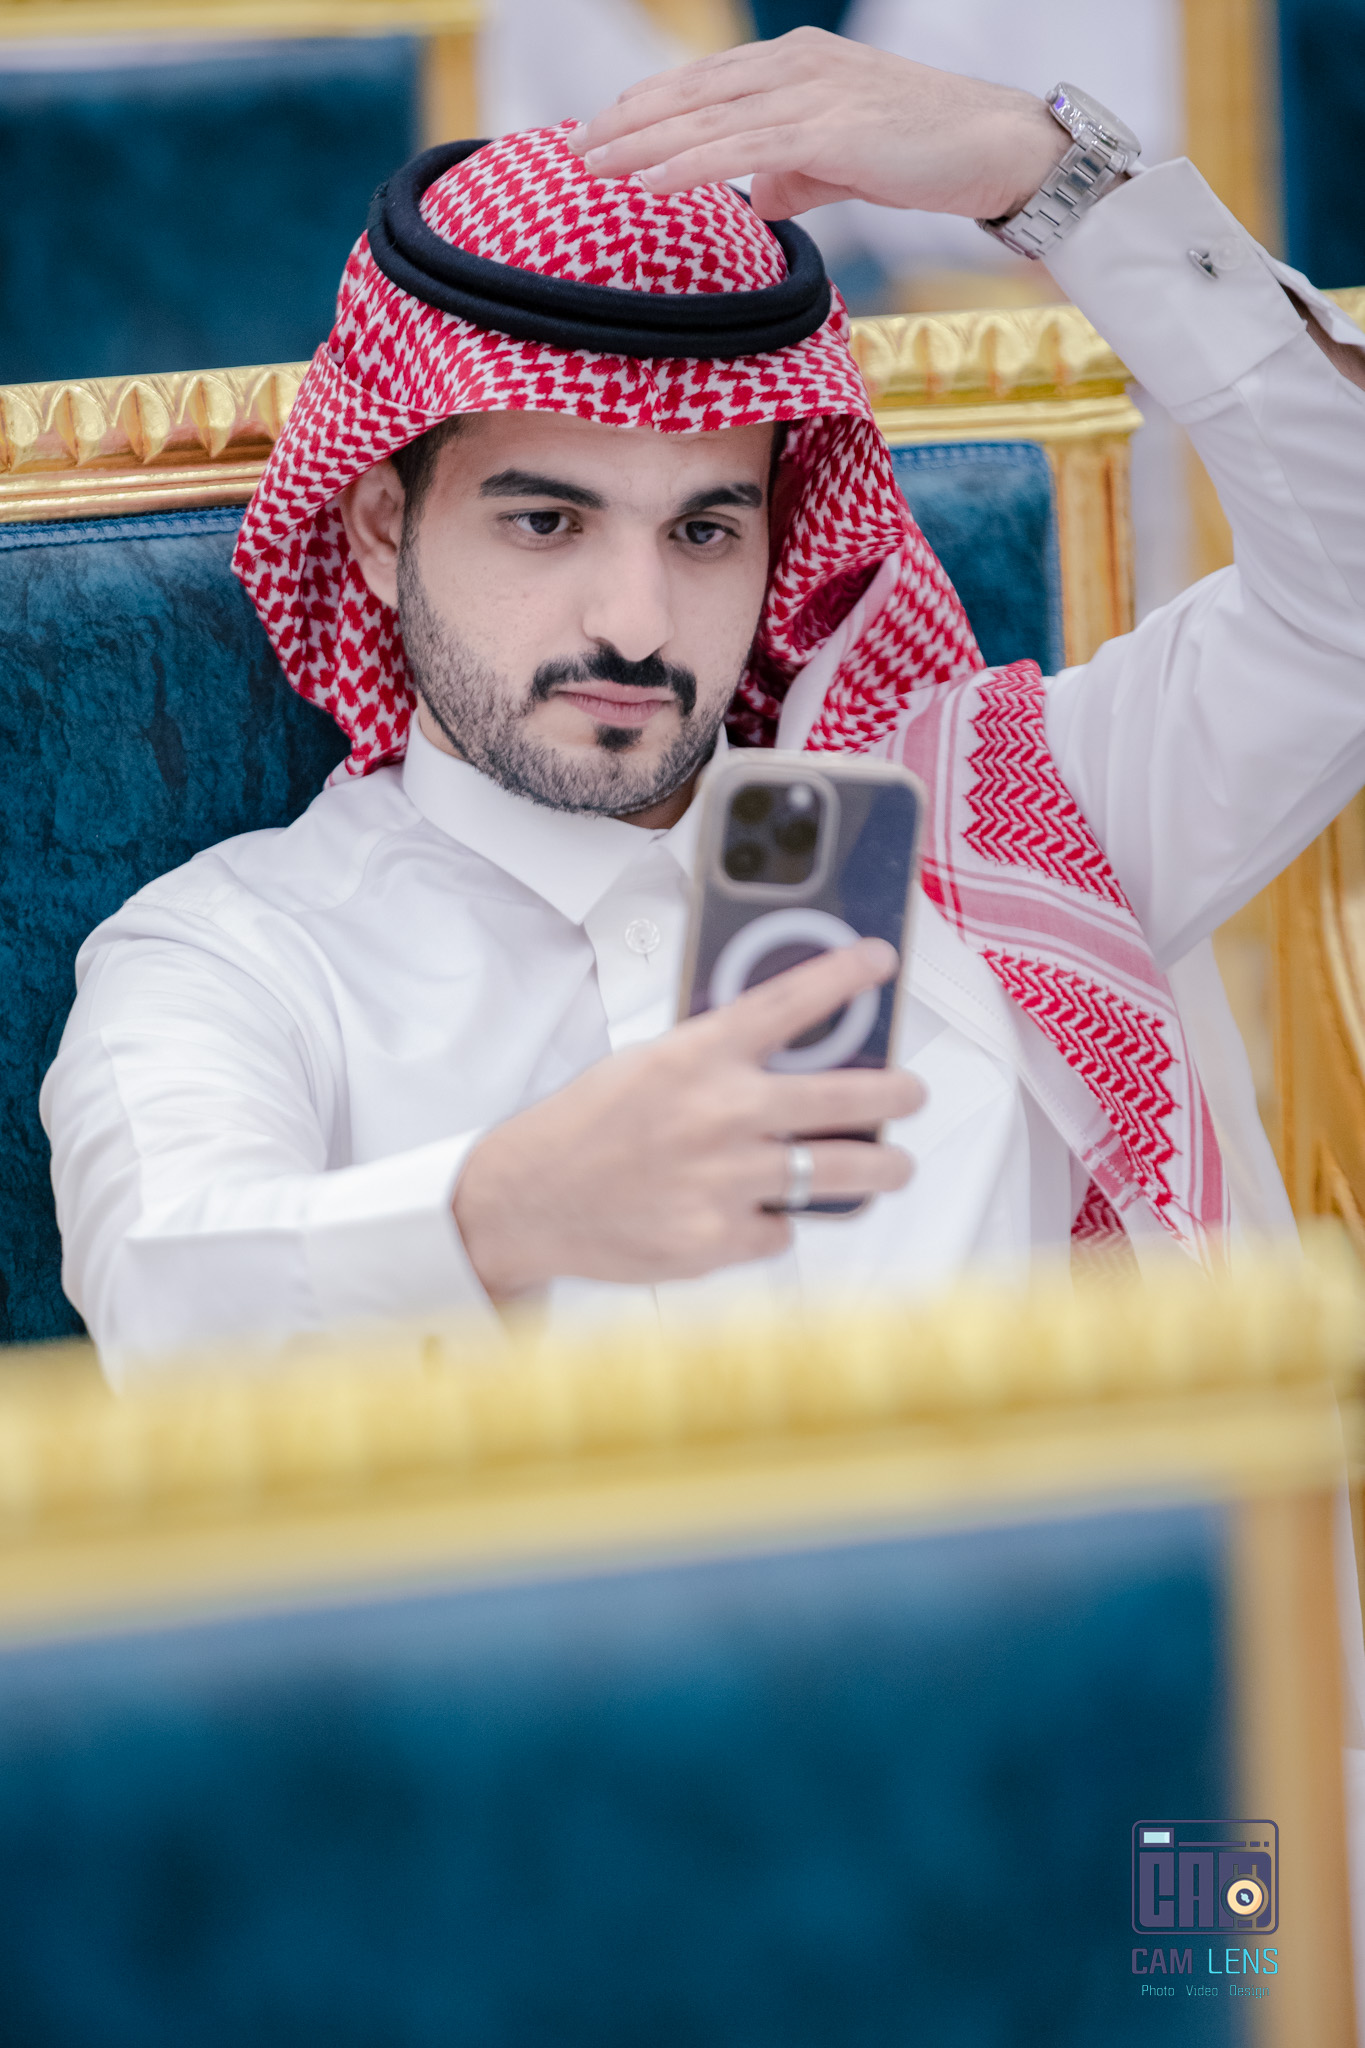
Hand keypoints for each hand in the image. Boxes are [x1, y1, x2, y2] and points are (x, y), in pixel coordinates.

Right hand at [454, 937, 923, 1298]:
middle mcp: (721, 1114)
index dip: (845, 975)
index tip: (880, 962)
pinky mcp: (719, 1238)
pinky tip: (752, 1212)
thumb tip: (795, 1054)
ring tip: (894, 1167)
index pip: (790, 1002)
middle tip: (910, 1093)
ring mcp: (724, 1180)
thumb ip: (716, 1059)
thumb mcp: (648, 1065)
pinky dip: (775, 1221)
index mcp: (698, 1057)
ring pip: (840, 1172)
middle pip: (847, 1096)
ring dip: (882, 1169)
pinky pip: (781, 1228)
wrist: (526, 1199)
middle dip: (897, 1094)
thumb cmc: (586, 1127)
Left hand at [569, 27, 1066, 224]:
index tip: (597, 133)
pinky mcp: (826, 129)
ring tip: (591, 167)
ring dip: (640, 144)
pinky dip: (687, 165)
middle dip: (624, 121)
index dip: (645, 106)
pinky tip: (649, 182)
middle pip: (689, 92)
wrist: (992, 147)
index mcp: (796, 64)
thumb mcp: (842, 162)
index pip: (702, 83)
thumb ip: (794, 175)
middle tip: (571, 150)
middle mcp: (795, 65)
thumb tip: (757, 201)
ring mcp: (810, 92)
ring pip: (704, 117)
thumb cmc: (923, 153)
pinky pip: (739, 150)